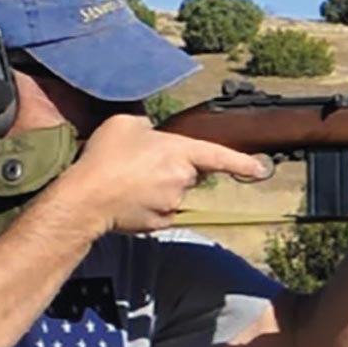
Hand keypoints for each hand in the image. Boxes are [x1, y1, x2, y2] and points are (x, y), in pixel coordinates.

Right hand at [57, 113, 268, 233]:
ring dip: (158, 186)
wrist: (87, 198)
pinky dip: (147, 205)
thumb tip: (149, 133)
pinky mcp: (158, 223)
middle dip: (173, 168)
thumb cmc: (105, 157)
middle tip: (140, 162)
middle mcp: (182, 179)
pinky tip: (127, 198)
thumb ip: (146, 125)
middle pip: (189, 173)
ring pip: (173, 193)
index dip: (242, 162)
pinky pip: (159, 211)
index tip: (260, 169)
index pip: (219, 156)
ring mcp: (171, 204)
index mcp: (180, 151)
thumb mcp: (125, 123)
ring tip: (127, 180)